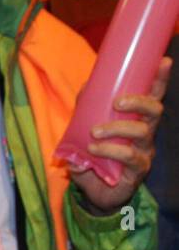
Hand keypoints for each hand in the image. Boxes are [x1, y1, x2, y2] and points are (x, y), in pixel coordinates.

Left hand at [73, 57, 170, 214]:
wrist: (93, 188)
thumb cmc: (93, 152)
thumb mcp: (84, 125)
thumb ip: (85, 106)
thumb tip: (87, 85)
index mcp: (136, 117)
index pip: (152, 95)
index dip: (160, 79)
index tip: (164, 61)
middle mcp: (146, 132)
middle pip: (155, 110)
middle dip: (139, 101)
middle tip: (117, 103)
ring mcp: (144, 151)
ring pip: (142, 132)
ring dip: (117, 128)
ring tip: (95, 132)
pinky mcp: (138, 169)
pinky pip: (130, 156)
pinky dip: (110, 149)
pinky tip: (94, 149)